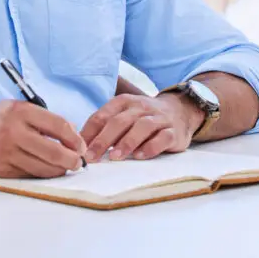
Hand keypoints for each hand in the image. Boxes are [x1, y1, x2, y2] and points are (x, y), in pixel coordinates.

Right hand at [0, 101, 85, 177]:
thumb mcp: (15, 108)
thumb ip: (41, 119)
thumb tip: (71, 134)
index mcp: (20, 111)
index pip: (57, 125)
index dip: (74, 138)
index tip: (81, 145)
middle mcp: (13, 131)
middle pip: (53, 150)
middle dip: (71, 159)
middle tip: (78, 162)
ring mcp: (6, 153)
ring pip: (42, 167)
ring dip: (59, 170)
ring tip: (65, 167)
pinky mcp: (0, 170)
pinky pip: (28, 175)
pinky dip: (41, 174)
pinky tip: (46, 170)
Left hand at [80, 93, 203, 162]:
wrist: (180, 111)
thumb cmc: (143, 118)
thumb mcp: (124, 116)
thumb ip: (105, 127)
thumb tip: (79, 144)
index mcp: (124, 102)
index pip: (103, 115)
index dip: (89, 132)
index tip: (78, 148)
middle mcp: (141, 107)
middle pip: (120, 121)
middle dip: (103, 140)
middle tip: (91, 157)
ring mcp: (159, 119)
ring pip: (142, 127)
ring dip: (127, 142)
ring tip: (115, 157)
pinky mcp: (173, 132)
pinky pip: (163, 137)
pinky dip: (151, 146)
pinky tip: (140, 156)